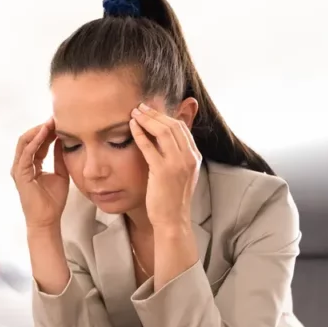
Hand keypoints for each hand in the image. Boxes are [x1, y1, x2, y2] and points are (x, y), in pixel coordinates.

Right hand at [11, 118, 69, 230]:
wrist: (47, 220)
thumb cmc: (53, 201)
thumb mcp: (61, 173)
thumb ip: (59, 157)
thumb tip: (62, 140)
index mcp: (31, 165)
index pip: (37, 143)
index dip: (48, 132)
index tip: (60, 122)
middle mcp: (22, 165)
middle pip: (29, 139)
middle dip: (42, 127)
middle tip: (55, 117)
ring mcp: (19, 169)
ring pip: (25, 143)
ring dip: (38, 131)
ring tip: (50, 122)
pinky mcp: (20, 174)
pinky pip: (26, 153)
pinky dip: (35, 142)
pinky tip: (45, 133)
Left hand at [129, 103, 200, 229]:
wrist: (173, 220)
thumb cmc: (172, 199)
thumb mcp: (181, 174)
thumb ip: (177, 156)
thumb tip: (164, 140)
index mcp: (195, 157)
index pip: (182, 128)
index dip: (165, 116)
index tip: (151, 110)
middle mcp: (190, 158)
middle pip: (173, 125)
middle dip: (155, 113)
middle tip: (140, 106)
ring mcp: (178, 164)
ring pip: (164, 131)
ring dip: (148, 119)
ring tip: (135, 112)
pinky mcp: (163, 171)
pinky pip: (150, 146)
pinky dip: (140, 133)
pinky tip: (132, 126)